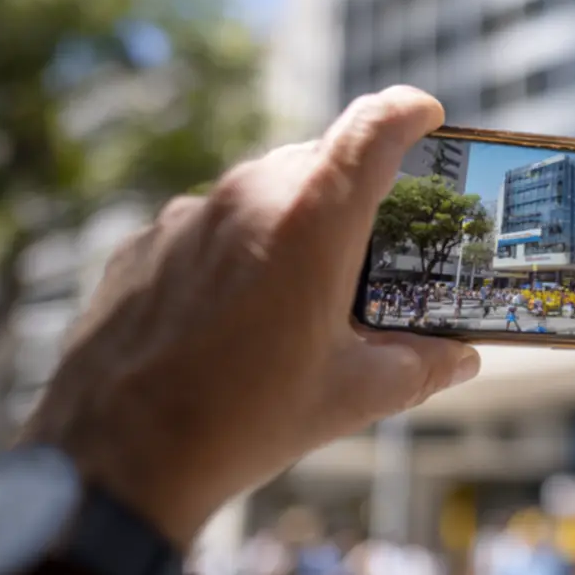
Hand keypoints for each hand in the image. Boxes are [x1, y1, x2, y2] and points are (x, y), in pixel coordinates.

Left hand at [22, 88, 480, 549]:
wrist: (114, 463)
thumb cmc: (243, 422)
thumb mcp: (351, 396)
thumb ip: (419, 366)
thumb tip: (459, 359)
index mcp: (313, 218)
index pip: (374, 127)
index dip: (408, 111)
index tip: (427, 115)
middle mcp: (248, 196)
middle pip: (317, 161)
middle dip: (351, 192)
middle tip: (370, 246)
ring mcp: (187, 217)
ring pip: (259, 193)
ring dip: (289, 225)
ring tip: (295, 297)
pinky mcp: (142, 244)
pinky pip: (205, 227)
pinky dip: (233, 253)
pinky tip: (230, 316)